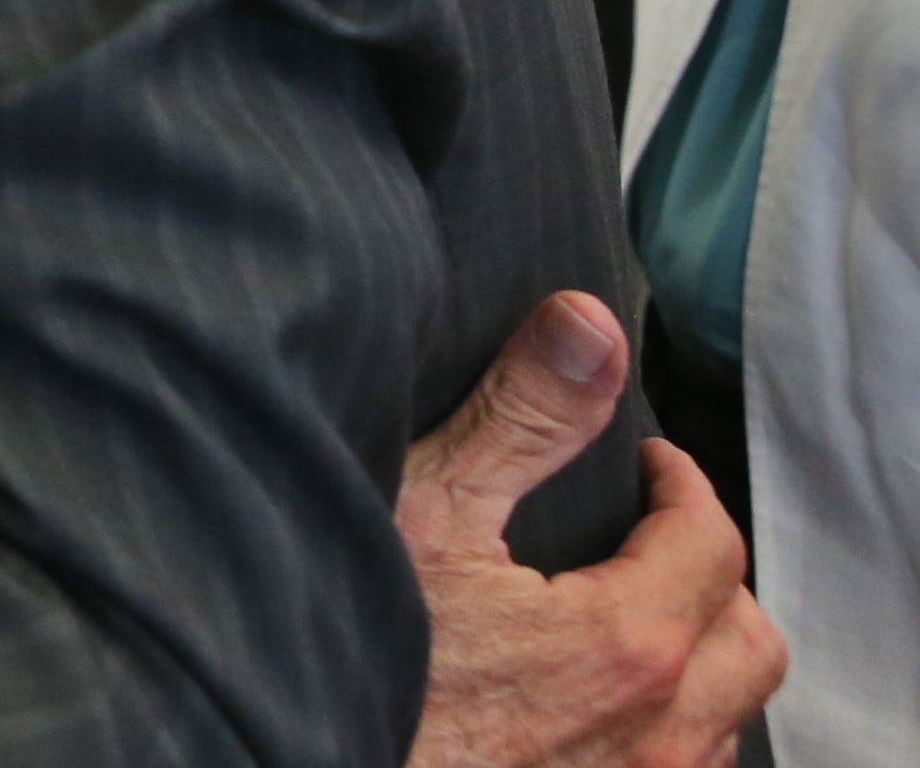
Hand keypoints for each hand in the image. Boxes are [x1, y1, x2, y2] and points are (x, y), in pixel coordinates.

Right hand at [401, 291, 783, 766]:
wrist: (297, 749)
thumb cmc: (360, 653)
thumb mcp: (425, 515)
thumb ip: (521, 418)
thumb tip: (590, 324)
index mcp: (627, 646)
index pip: (713, 542)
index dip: (680, 483)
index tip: (642, 460)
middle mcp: (656, 736)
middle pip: (751, 641)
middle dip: (712, 573)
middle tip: (647, 531)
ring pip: (725, 718)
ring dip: (696, 655)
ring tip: (622, 608)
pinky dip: (665, 720)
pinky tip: (590, 693)